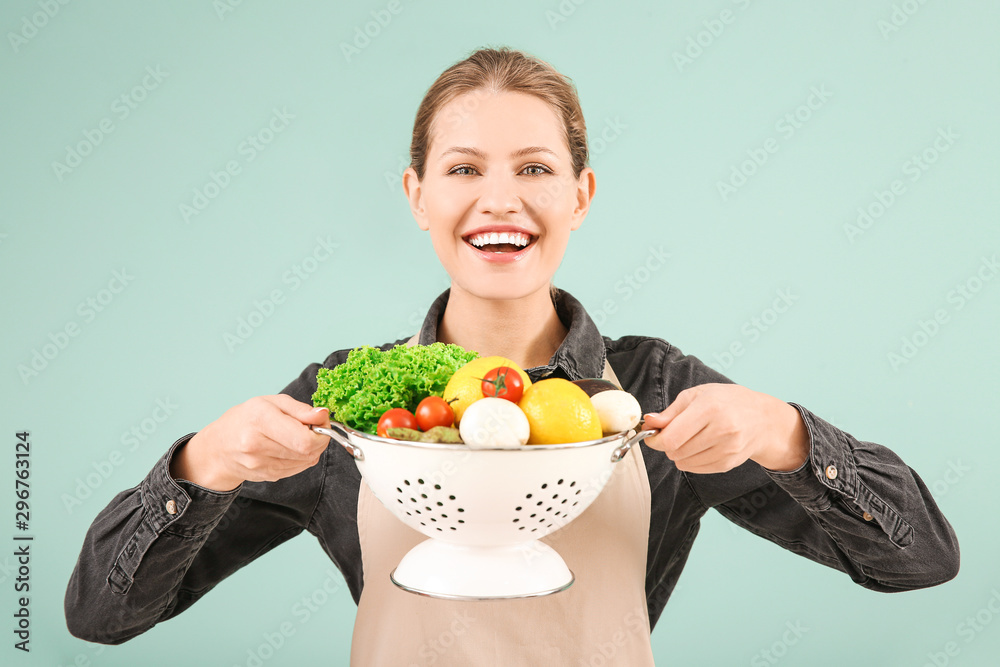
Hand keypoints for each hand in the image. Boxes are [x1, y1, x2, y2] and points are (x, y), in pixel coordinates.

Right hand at [170, 395, 331, 491]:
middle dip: (320, 439)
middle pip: (308, 451)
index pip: (304, 439)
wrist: (218, 448)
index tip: (321, 422)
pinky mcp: (268, 476)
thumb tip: (323, 414)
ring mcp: (261, 465)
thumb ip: (300, 409)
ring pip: (306, 461)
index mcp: (260, 420)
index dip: (321, 433)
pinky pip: (298, 469)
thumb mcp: (271, 402)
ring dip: (312, 449)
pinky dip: (303, 457)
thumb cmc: (245, 419)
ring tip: (299, 436)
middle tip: (314, 428)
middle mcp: (258, 445)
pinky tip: (292, 447)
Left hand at [642, 383, 808, 473]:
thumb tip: (649, 422)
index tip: (652, 435)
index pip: (672, 437)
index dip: (655, 439)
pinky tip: (699, 447)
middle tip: (673, 433)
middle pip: (675, 451)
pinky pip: (695, 469)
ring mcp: (727, 449)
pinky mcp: (728, 463)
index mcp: (710, 408)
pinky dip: (690, 460)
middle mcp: (721, 430)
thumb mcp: (698, 395)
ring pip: (683, 462)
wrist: (762, 419)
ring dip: (678, 453)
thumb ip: (671, 411)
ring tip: (689, 438)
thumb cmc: (727, 402)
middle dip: (667, 444)